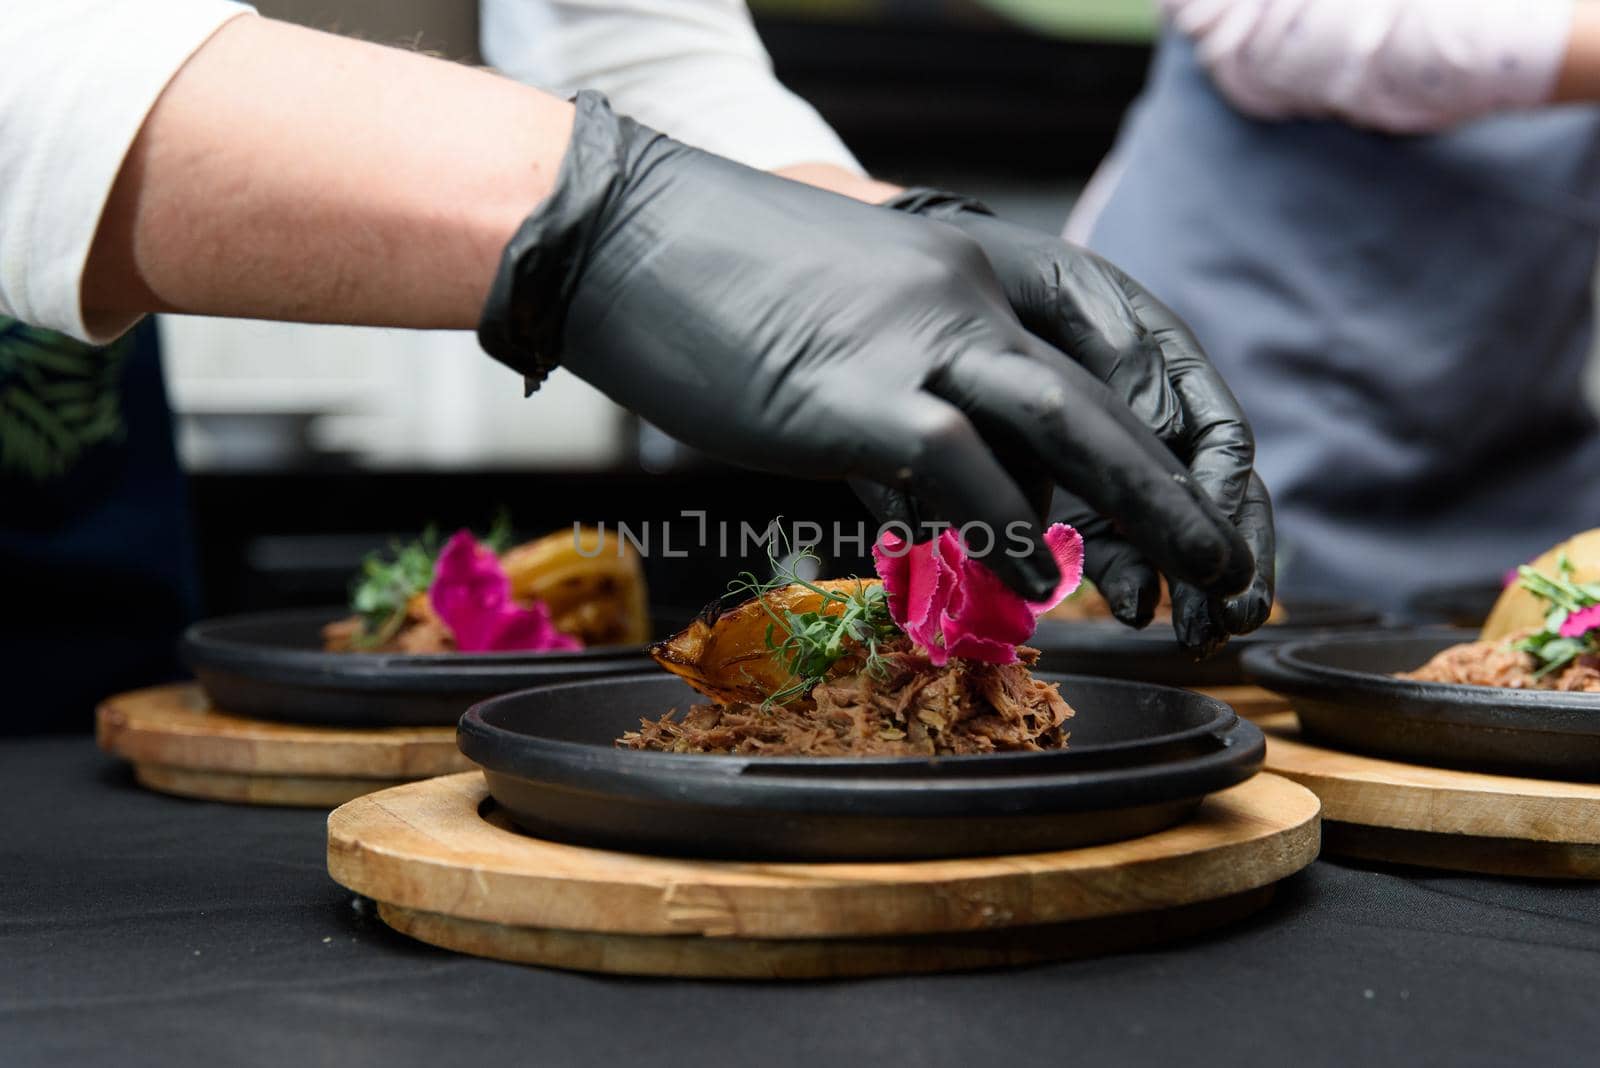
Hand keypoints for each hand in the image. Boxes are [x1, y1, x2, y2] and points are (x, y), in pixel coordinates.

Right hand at [480, 93, 1252, 600]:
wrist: (620, 235)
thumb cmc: (729, 290)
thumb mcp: (867, 327)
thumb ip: (942, 401)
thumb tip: (996, 511)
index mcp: (983, 261)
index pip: (1136, 340)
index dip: (1190, 430)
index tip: (1216, 507)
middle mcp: (974, 284)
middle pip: (1124, 391)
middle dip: (1191, 493)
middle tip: (1234, 574)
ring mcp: (923, 332)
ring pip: (1078, 426)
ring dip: (1149, 517)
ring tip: (1188, 592)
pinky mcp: (864, 391)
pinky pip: (970, 473)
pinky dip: (1010, 538)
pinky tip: (1032, 586)